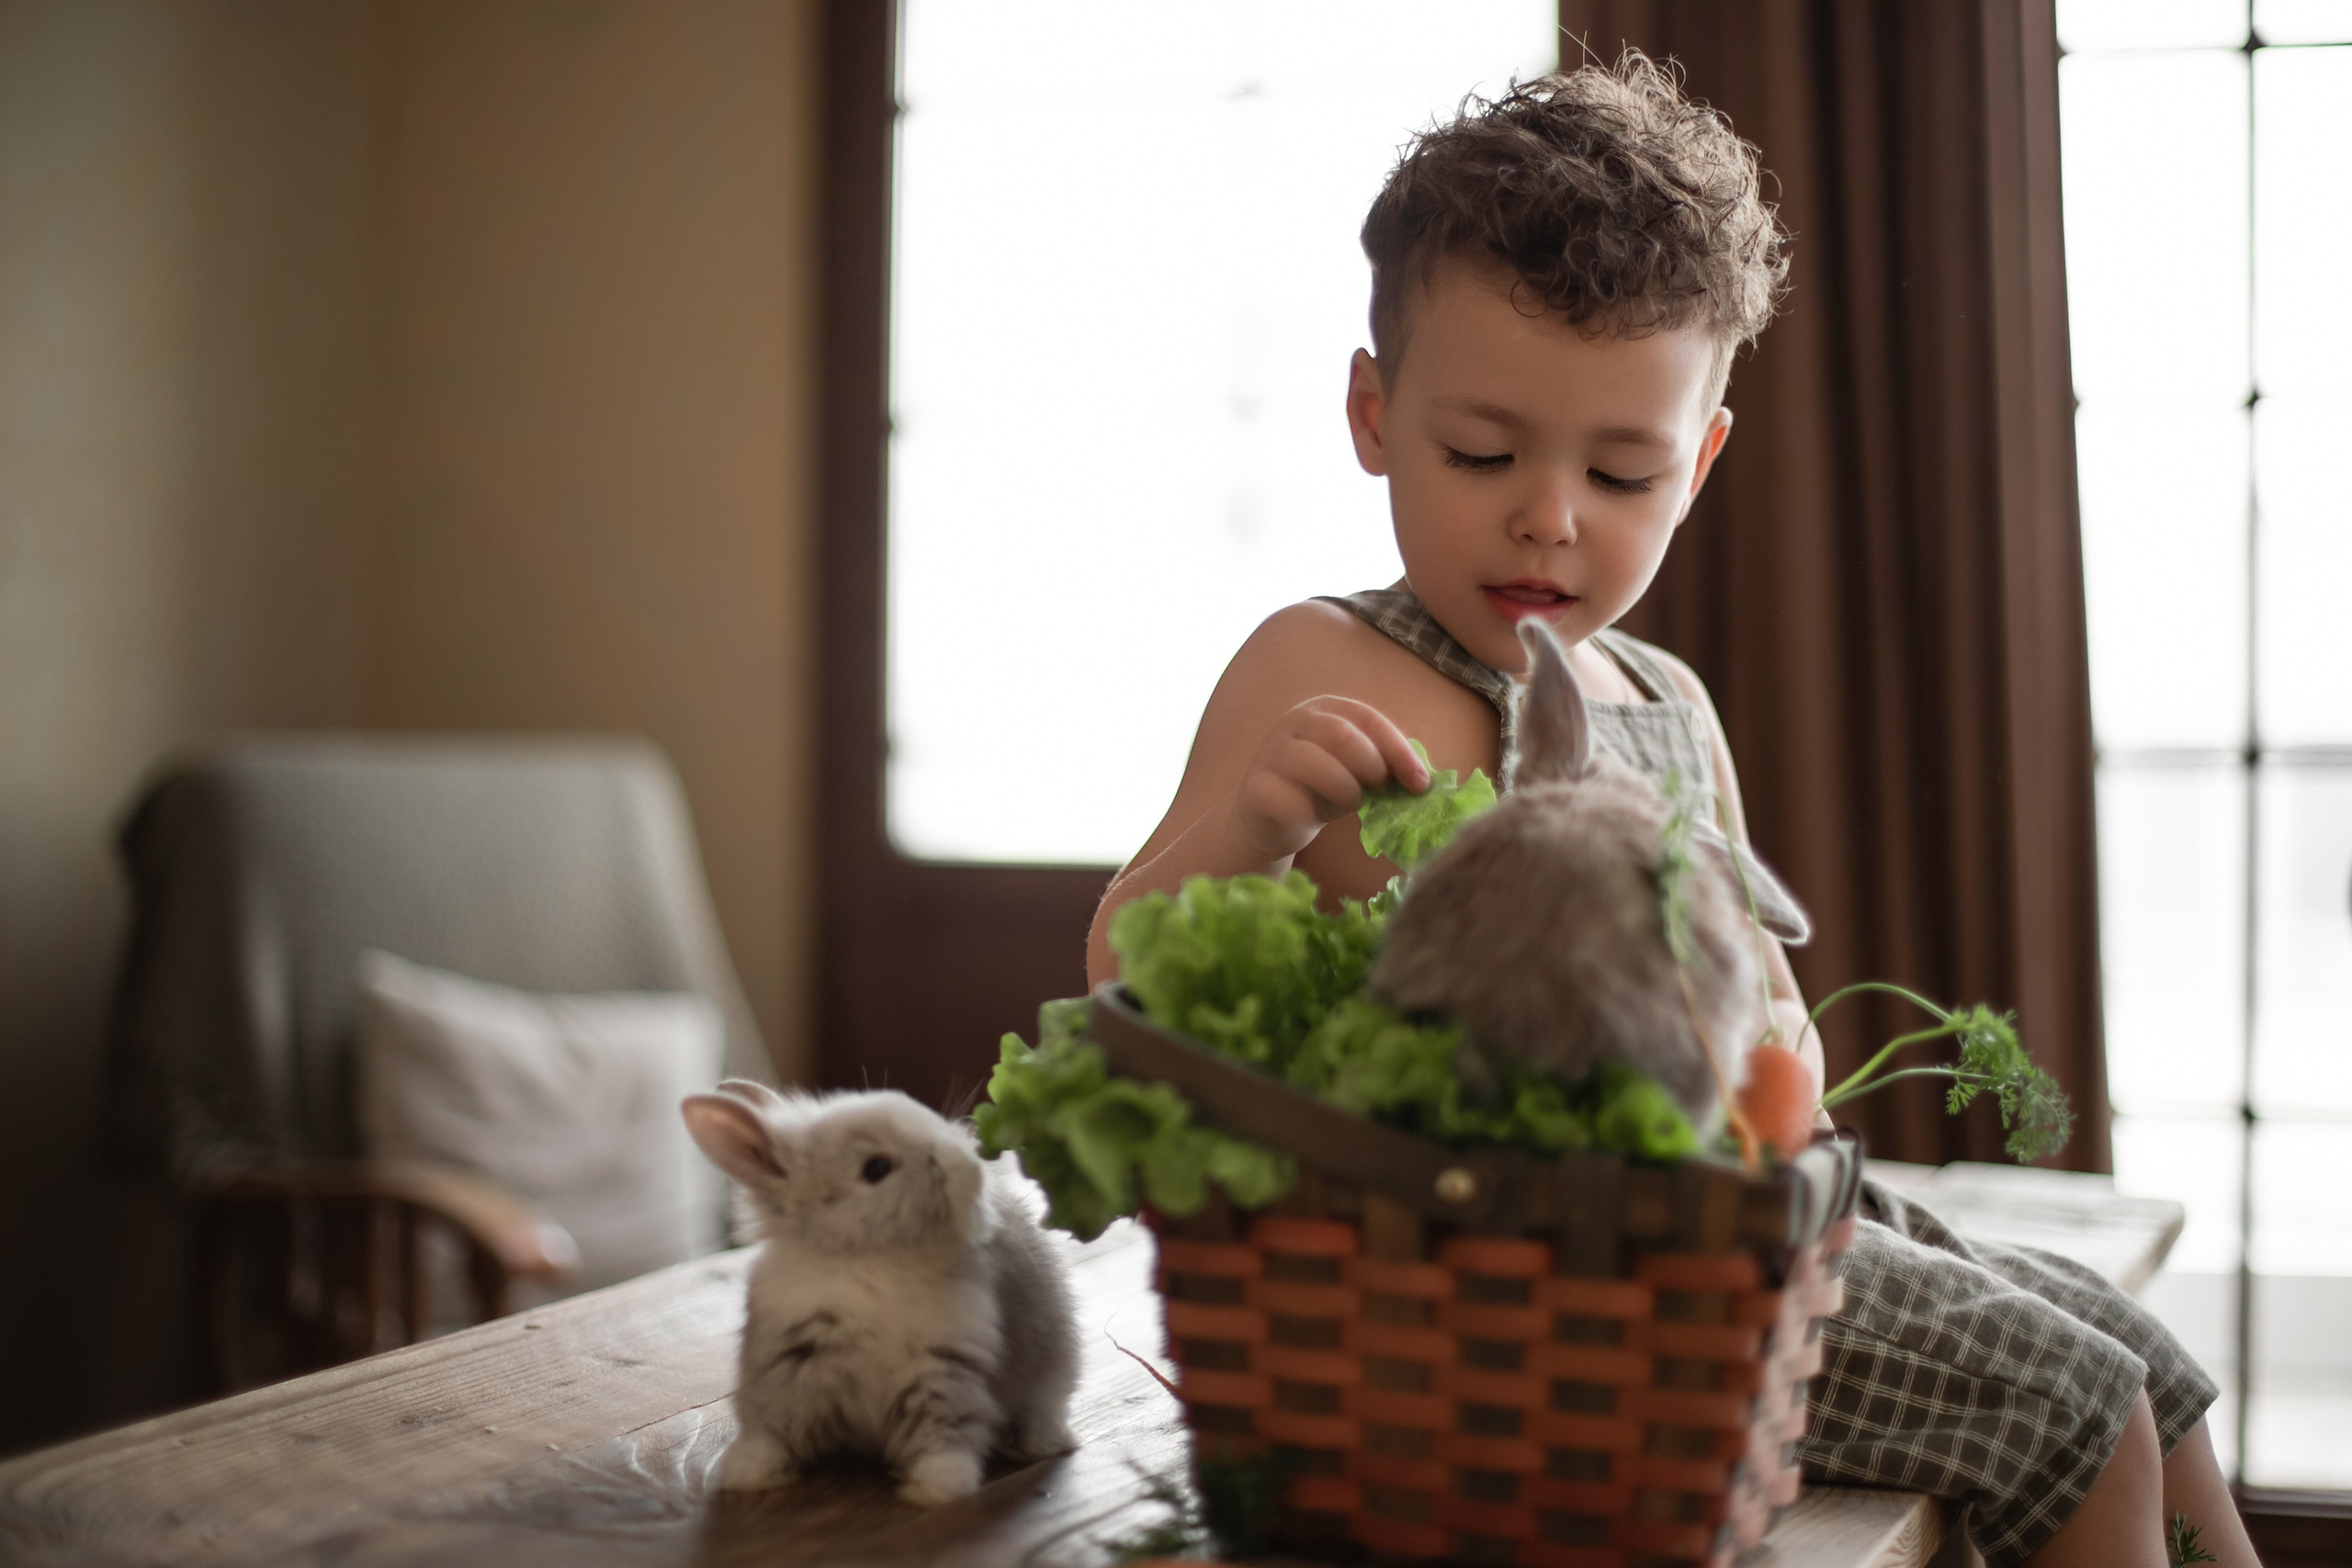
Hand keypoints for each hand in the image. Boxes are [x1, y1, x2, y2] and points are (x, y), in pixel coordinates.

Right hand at [1232, 696, 1427, 861]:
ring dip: (1344, 791)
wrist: (1272, 816)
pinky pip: (1290, 800)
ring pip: (1314, 763)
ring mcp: (1271, 752)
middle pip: (1342, 735)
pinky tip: (1314, 817)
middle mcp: (1294, 721)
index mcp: (1325, 708)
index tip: (1421, 784)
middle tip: (1381, 791)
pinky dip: (1312, 814)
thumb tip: (1426, 781)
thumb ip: (1386, 764)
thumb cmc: (1324, 787)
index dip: (1399, 751)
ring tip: (1349, 804)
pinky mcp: (1255, 787)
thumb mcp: (1358, 769)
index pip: (1369, 719)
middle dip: (1371, 767)